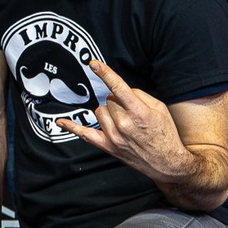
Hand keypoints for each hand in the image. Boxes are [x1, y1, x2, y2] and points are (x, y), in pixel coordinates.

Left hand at [59, 60, 191, 180]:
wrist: (167, 163)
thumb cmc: (165, 134)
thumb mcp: (160, 109)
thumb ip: (140, 95)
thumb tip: (121, 90)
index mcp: (139, 113)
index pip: (118, 88)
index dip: (105, 73)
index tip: (93, 63)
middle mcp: (124, 125)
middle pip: (109, 100)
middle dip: (118, 101)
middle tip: (131, 111)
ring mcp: (114, 137)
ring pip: (99, 111)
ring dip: (108, 112)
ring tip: (123, 121)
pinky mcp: (107, 147)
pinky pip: (85, 134)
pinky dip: (72, 127)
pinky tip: (60, 122)